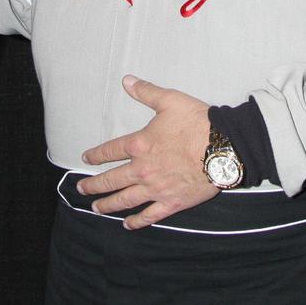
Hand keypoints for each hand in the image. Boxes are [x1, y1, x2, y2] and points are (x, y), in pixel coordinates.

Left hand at [76, 75, 217, 229]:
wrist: (223, 147)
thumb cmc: (197, 122)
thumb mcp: (170, 100)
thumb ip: (146, 92)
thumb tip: (126, 81)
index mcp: (140, 145)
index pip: (110, 151)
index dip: (95, 155)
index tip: (85, 159)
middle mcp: (143, 169)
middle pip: (111, 180)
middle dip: (94, 185)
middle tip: (82, 188)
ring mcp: (156, 189)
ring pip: (125, 200)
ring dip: (108, 205)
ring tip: (96, 208)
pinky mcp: (171, 202)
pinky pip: (149, 215)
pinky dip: (137, 221)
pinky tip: (127, 224)